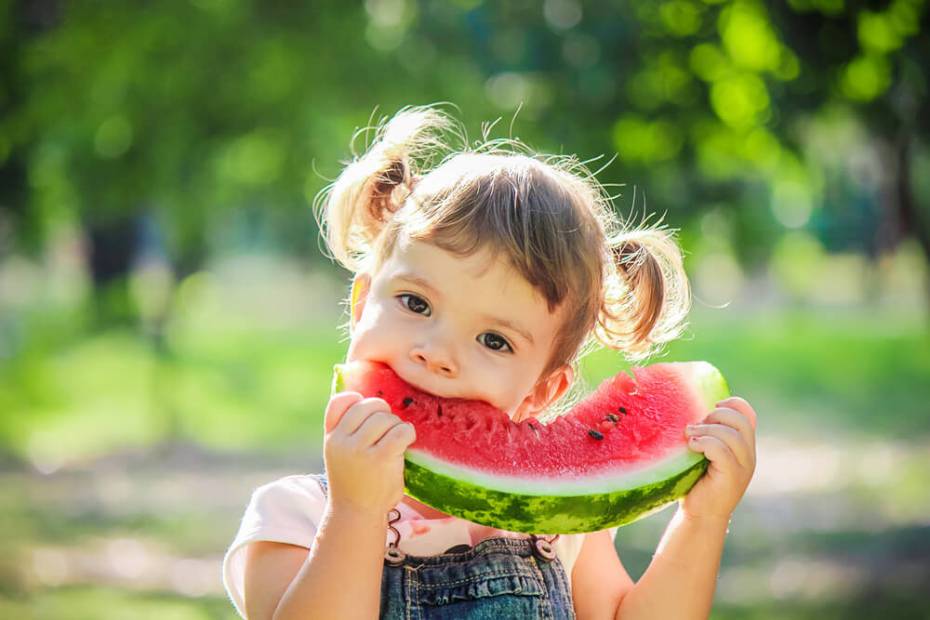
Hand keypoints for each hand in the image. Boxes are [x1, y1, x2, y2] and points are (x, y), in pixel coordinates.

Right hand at [323, 391, 416, 518]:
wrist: (357, 514)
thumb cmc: (354, 483)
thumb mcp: (340, 455)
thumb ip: (346, 431)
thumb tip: (368, 400)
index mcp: (331, 437)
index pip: (340, 402)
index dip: (358, 400)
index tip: (370, 413)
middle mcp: (341, 441)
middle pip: (368, 405)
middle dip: (384, 413)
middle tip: (389, 428)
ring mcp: (359, 450)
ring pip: (385, 418)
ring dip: (397, 426)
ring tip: (397, 440)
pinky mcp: (379, 458)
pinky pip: (400, 431)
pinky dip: (408, 433)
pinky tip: (407, 441)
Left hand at [679, 396, 757, 521]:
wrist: (700, 516)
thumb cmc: (697, 483)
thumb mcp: (704, 455)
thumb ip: (708, 436)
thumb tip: (691, 413)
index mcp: (744, 446)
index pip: (749, 415)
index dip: (732, 404)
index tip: (711, 406)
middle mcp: (749, 455)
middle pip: (740, 421)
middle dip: (716, 416)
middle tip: (695, 426)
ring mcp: (744, 467)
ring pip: (731, 435)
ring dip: (706, 430)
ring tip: (689, 436)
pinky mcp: (733, 477)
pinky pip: (721, 450)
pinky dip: (704, 443)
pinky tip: (692, 446)